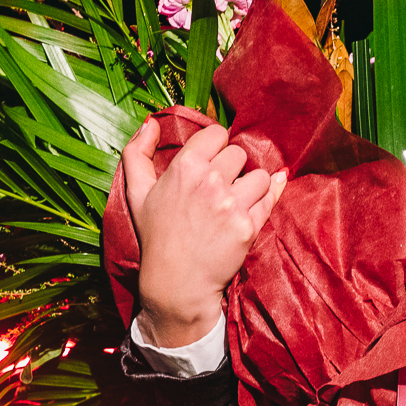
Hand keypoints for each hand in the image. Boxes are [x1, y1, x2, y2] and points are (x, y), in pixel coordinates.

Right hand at [121, 118, 285, 346]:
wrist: (176, 283)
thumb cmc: (156, 236)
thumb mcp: (136, 193)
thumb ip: (137, 153)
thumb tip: (151, 122)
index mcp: (184, 167)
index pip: (218, 134)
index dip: (216, 147)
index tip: (211, 163)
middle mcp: (210, 181)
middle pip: (239, 154)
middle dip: (232, 168)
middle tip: (220, 188)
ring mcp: (232, 205)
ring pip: (259, 175)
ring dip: (251, 186)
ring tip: (234, 202)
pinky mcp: (248, 226)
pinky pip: (269, 199)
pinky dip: (264, 202)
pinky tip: (251, 209)